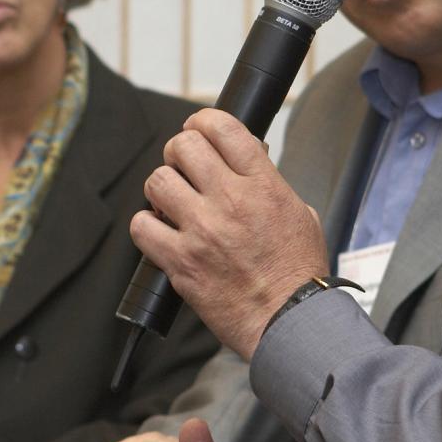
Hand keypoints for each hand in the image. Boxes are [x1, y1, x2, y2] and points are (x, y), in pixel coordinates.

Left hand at [132, 110, 328, 356]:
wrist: (289, 321)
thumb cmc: (297, 273)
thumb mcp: (299, 213)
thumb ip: (269, 183)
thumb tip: (248, 161)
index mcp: (263, 185)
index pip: (223, 127)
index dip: (203, 121)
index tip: (198, 129)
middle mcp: (230, 201)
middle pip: (184, 146)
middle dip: (179, 151)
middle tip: (183, 165)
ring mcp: (202, 230)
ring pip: (158, 181)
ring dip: (162, 187)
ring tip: (172, 201)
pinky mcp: (180, 261)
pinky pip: (141, 226)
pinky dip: (146, 226)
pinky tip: (161, 232)